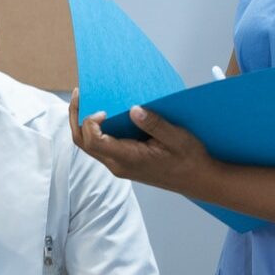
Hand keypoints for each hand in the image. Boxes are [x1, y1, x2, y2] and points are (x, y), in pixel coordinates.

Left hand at [68, 89, 215, 194]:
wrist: (198, 180)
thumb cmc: (189, 159)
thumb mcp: (176, 137)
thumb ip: (154, 124)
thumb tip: (134, 109)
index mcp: (128, 159)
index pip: (93, 141)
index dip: (90, 122)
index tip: (104, 109)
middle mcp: (117, 165)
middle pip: (82, 143)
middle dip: (76, 117)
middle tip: (78, 93)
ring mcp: (118, 165)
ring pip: (88, 146)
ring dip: (83, 123)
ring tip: (86, 100)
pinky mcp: (123, 163)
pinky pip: (100, 147)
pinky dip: (95, 130)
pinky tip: (103, 114)